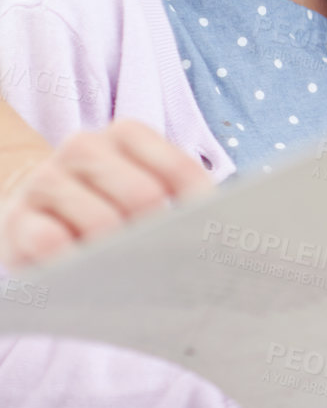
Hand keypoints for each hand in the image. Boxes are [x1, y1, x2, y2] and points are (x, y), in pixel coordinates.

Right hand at [0, 119, 212, 270]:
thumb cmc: (105, 200)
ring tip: (129, 272)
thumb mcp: (141, 185)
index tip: (208, 240)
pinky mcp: (17, 218)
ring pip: (101, 223)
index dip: (200, 212)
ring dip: (119, 255)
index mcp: (126, 134)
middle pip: (143, 196)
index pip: (180, 171)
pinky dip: (74, 264)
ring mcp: (47, 179)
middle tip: (165, 262)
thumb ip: (180, 196)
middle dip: (159, 236)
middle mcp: (84, 146)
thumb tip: (225, 228)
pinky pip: (51, 243)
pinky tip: (85, 273)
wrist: (32, 204)